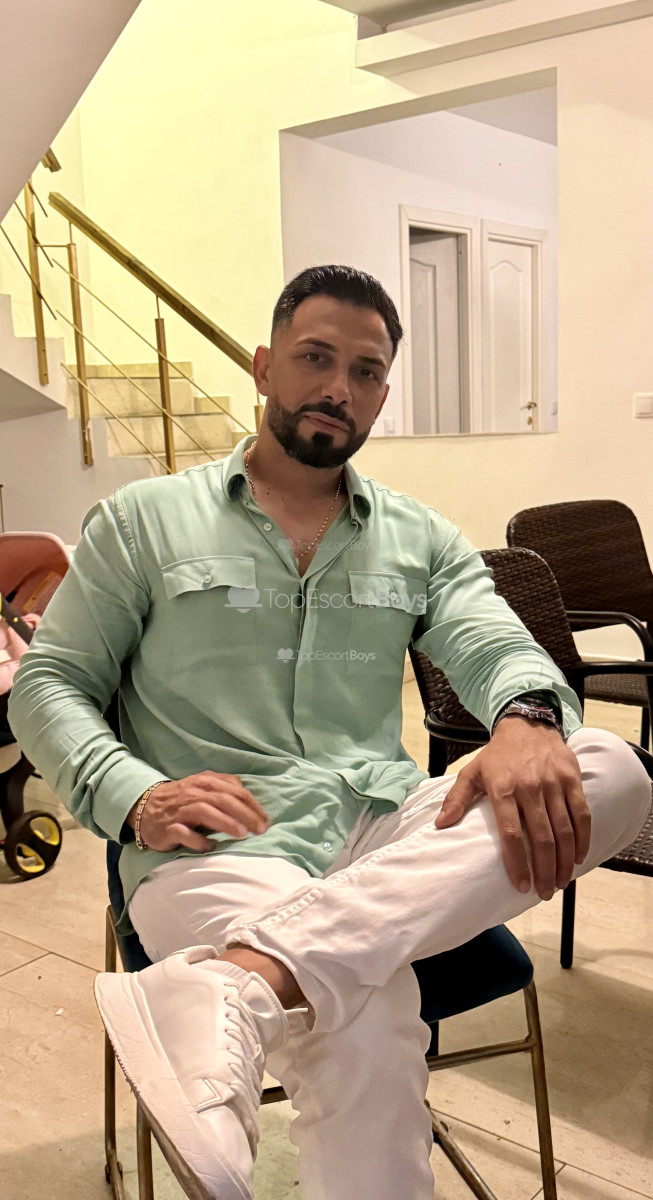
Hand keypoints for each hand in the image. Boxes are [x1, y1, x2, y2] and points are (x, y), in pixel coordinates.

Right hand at [128, 771, 269, 852]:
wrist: (145, 809)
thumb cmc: (181, 800)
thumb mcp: (203, 787)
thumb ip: (225, 787)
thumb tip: (248, 797)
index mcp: (205, 782)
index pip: (235, 790)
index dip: (253, 805)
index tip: (266, 821)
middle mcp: (193, 793)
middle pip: (223, 799)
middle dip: (245, 814)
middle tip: (260, 830)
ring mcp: (180, 810)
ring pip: (205, 812)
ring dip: (225, 822)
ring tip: (242, 834)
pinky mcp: (168, 828)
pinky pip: (184, 833)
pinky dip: (198, 839)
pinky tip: (210, 846)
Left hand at [434, 717, 590, 899]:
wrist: (527, 725)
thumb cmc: (498, 755)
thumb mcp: (471, 772)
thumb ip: (456, 799)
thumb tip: (440, 826)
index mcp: (502, 788)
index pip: (511, 833)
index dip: (517, 862)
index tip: (521, 887)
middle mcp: (529, 786)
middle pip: (541, 837)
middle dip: (544, 870)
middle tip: (545, 892)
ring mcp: (553, 783)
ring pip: (564, 829)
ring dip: (564, 860)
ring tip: (561, 882)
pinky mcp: (571, 779)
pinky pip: (581, 813)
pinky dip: (582, 839)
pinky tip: (578, 857)